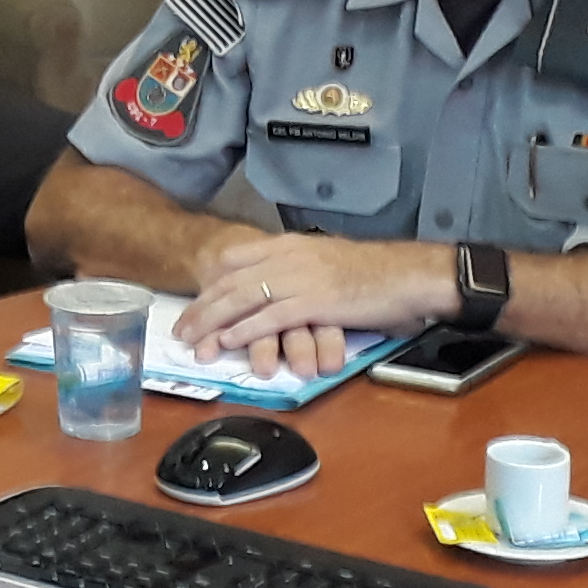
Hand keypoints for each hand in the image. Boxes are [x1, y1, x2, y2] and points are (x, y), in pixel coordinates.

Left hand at [176, 232, 453, 376]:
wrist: (406, 274)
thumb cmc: (371, 273)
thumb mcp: (324, 260)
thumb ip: (297, 269)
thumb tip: (275, 287)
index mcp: (289, 245)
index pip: (234, 261)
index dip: (209, 285)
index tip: (193, 305)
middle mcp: (288, 257)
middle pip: (231, 281)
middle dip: (202, 308)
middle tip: (182, 330)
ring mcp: (300, 278)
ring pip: (244, 298)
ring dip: (215, 322)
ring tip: (196, 342)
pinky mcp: (315, 301)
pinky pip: (271, 316)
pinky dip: (247, 329)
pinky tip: (230, 340)